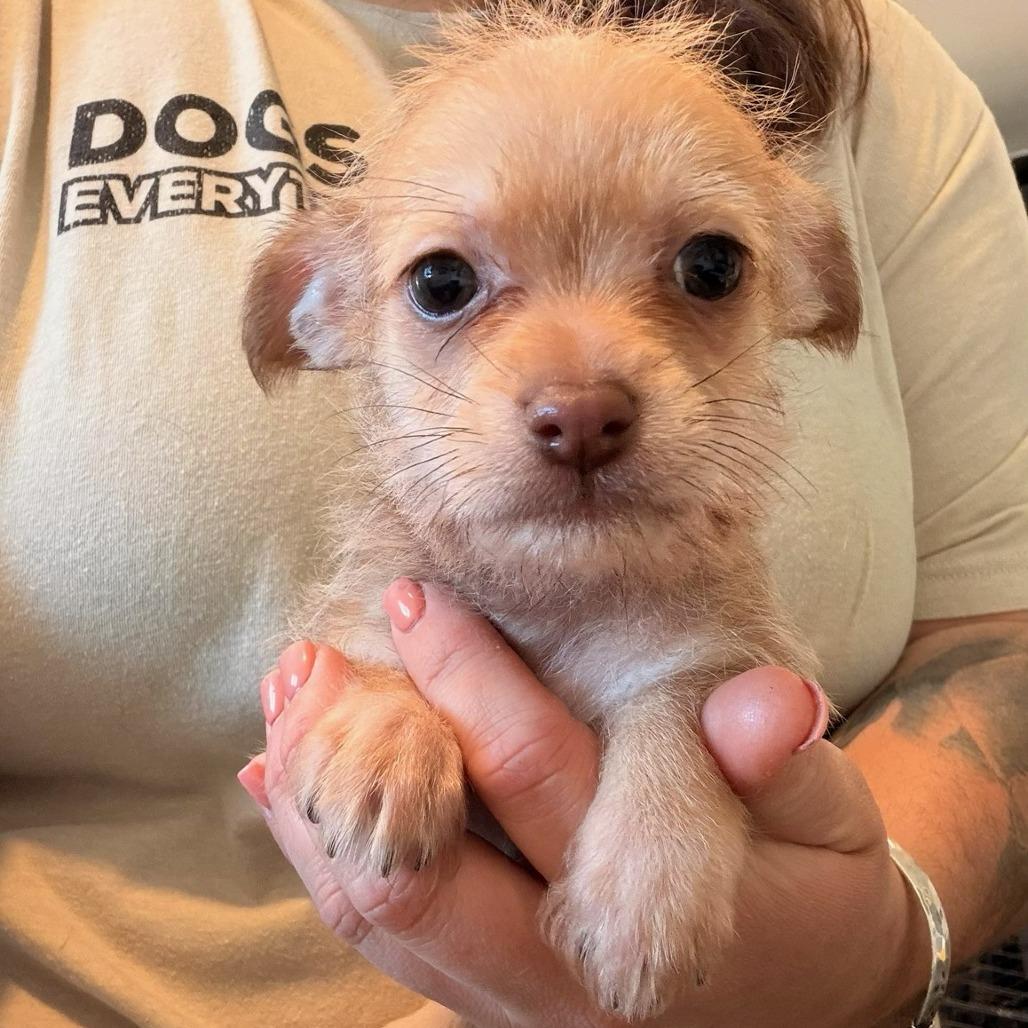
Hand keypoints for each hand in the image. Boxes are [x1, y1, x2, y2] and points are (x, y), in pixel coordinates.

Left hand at [238, 583, 924, 1026]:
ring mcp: (519, 995)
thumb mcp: (827, 821)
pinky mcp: (490, 997)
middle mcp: (568, 966)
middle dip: (368, 752)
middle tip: (312, 660)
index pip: (542, 780)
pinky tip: (289, 788)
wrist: (802, 997)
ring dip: (321, 813)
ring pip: (388, 917)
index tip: (417, 596)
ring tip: (286, 706)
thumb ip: (782, 764)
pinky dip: (328, 862)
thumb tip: (764, 700)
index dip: (471, 682)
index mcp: (656, 907)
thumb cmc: (813, 886)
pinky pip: (389, 942)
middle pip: (430, 868)